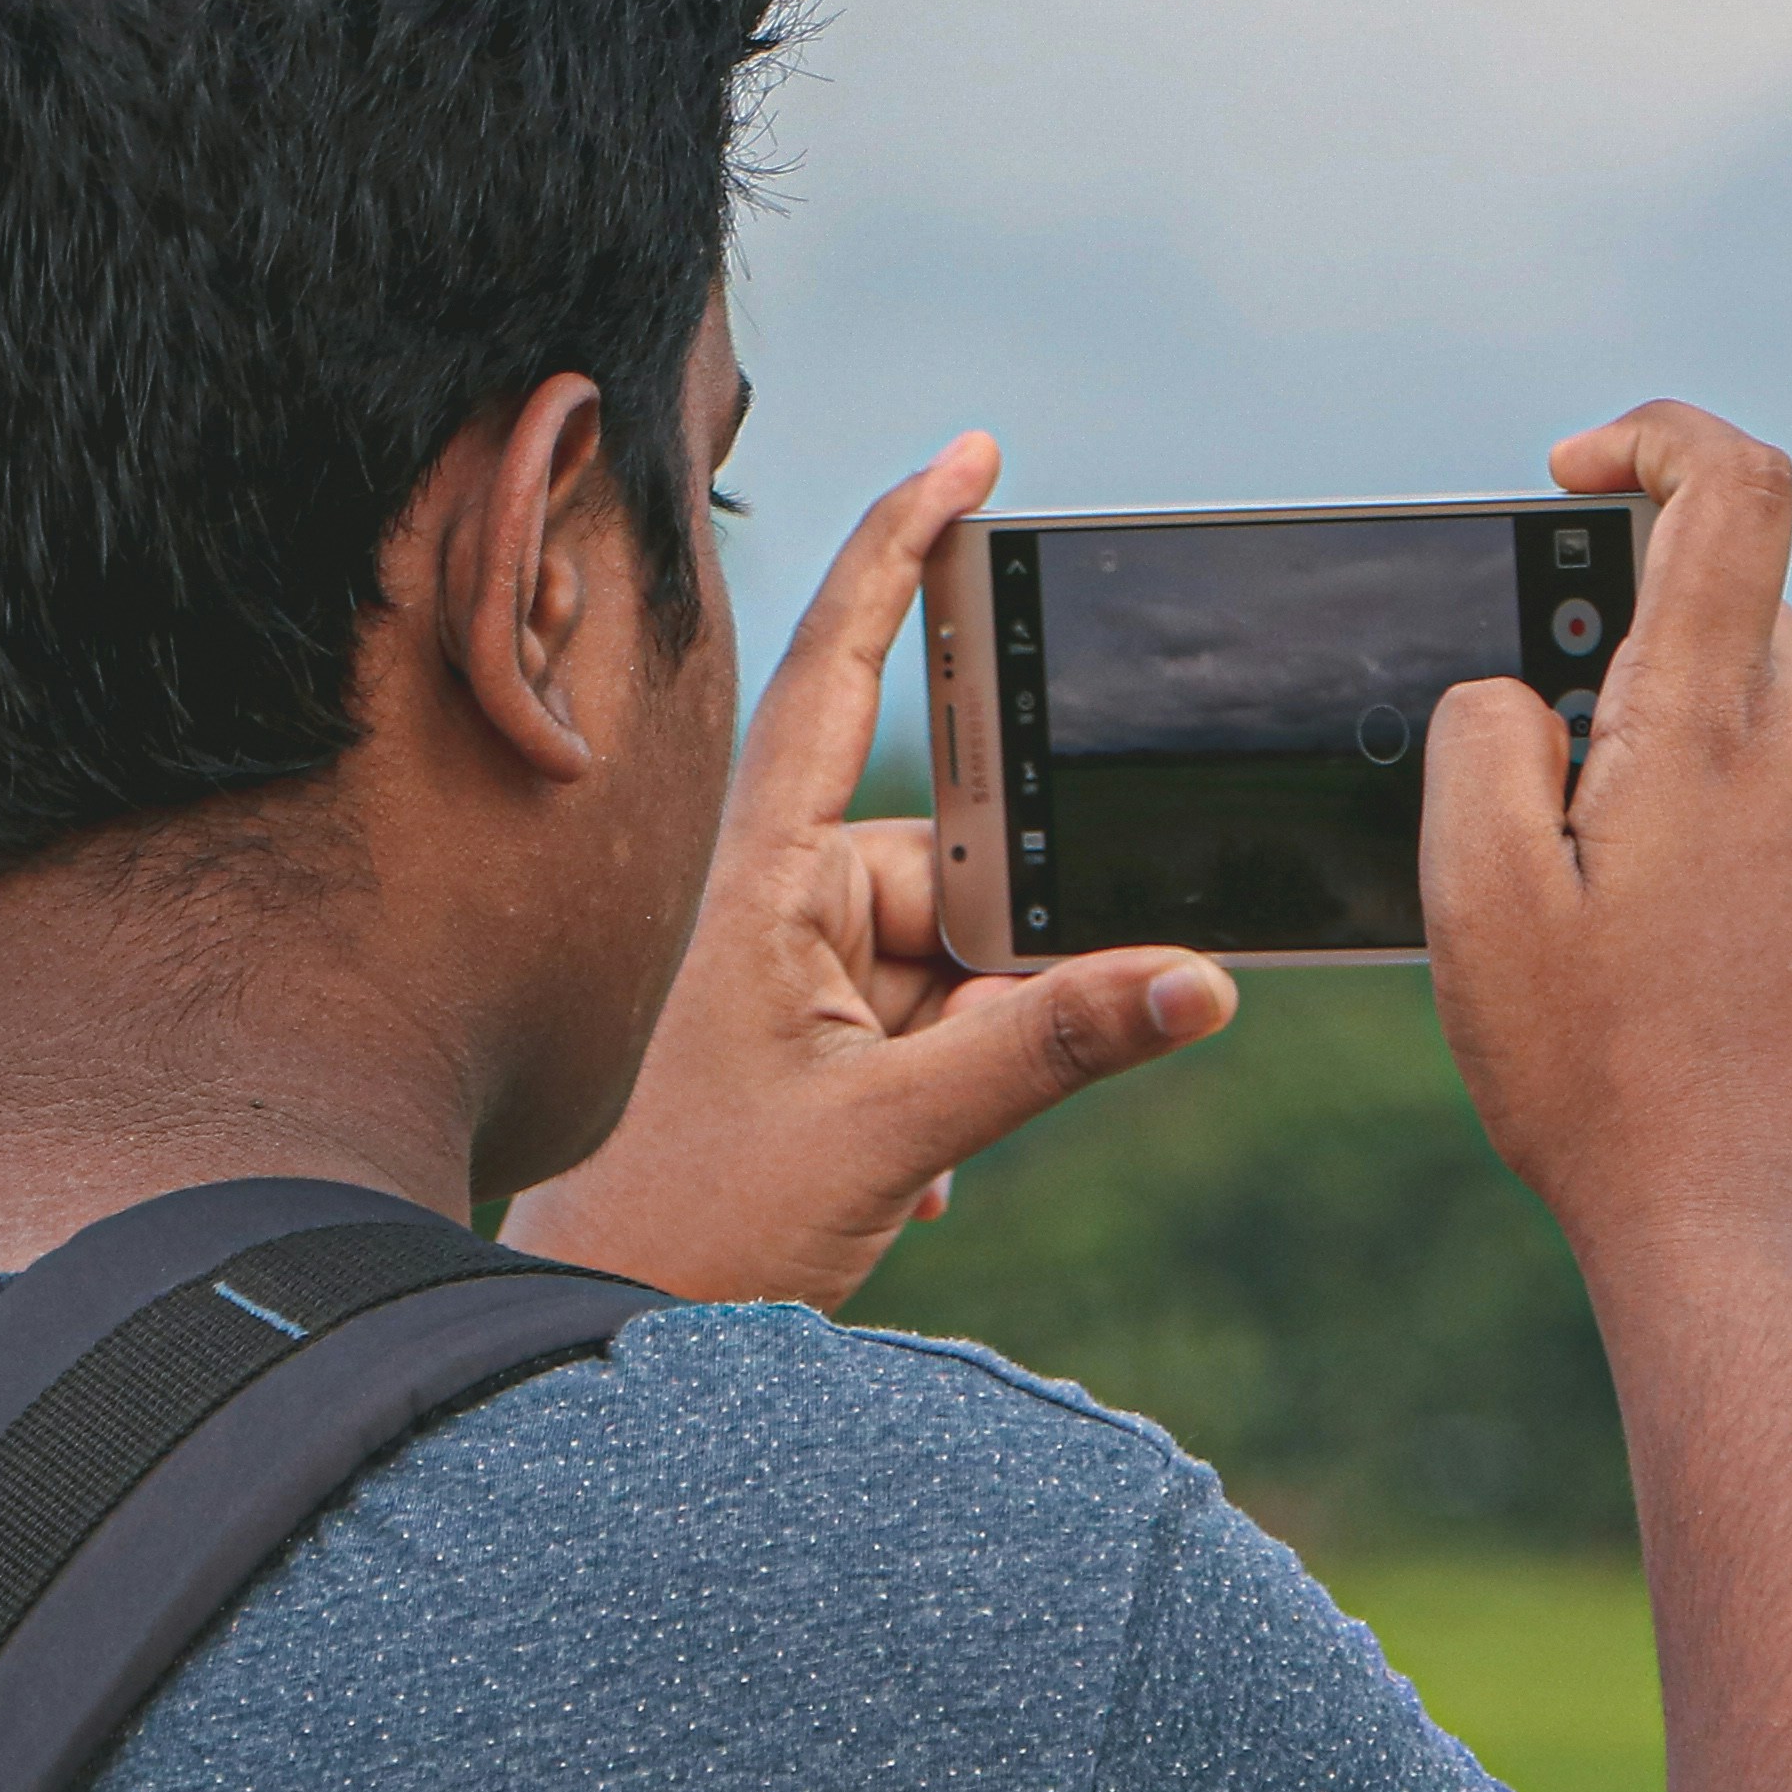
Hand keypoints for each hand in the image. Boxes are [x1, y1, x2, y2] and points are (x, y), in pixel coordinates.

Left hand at [509, 435, 1235, 1308]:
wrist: (591, 1335)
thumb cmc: (690, 1227)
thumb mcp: (890, 1132)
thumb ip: (1051, 1047)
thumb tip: (1199, 978)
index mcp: (766, 877)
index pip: (847, 674)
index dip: (906, 554)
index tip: (970, 456)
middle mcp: (778, 902)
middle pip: (962, 875)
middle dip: (995, 979)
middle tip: (942, 1093)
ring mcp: (792, 973)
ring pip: (958, 969)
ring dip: (964, 1066)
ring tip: (894, 1158)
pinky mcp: (808, 1040)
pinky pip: (932, 1032)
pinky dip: (943, 1099)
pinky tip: (891, 1177)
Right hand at [1423, 402, 1791, 1276]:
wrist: (1759, 1249)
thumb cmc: (1603, 1083)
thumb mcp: (1472, 901)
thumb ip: (1481, 737)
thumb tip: (1521, 687)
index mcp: (1715, 724)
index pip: (1733, 487)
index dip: (1657, 441)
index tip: (1580, 476)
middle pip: (1732, 630)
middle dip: (1636, 682)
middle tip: (1559, 821)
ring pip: (1776, 738)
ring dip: (1697, 787)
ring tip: (1632, 936)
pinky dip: (1757, 864)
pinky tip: (1706, 983)